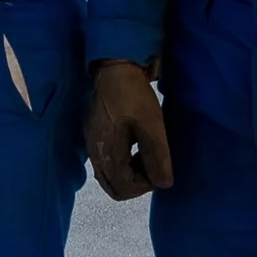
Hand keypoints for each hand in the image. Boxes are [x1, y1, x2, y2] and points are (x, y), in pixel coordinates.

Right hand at [84, 60, 172, 197]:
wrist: (113, 67)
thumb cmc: (133, 94)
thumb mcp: (151, 124)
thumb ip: (157, 156)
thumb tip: (164, 184)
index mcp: (106, 153)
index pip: (124, 189)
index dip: (145, 184)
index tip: (158, 165)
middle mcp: (94, 154)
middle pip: (115, 188)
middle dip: (137, 183)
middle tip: (151, 162)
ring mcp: (91, 145)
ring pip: (111, 178)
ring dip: (131, 173)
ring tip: (145, 153)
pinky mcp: (94, 137)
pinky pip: (108, 164)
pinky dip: (124, 163)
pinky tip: (135, 144)